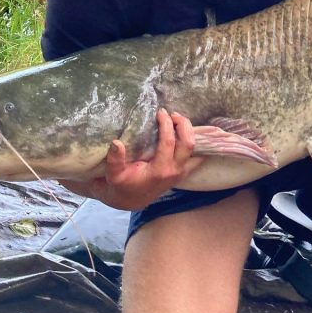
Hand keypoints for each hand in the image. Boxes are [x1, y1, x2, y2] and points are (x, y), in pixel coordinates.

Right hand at [60, 108, 204, 210]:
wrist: (131, 200)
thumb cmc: (122, 185)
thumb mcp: (114, 175)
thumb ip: (115, 160)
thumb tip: (116, 142)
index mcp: (160, 170)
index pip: (169, 142)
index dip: (166, 124)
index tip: (161, 112)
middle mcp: (174, 171)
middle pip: (188, 143)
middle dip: (183, 125)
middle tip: (172, 114)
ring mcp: (181, 172)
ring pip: (196, 148)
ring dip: (190, 132)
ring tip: (177, 120)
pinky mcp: (184, 171)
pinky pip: (197, 155)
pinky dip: (195, 142)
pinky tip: (188, 131)